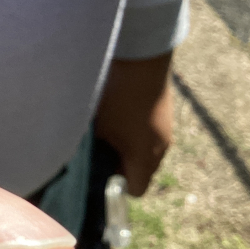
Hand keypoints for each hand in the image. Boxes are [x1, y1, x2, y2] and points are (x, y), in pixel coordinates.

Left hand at [94, 51, 174, 196]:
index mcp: (146, 158)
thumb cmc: (116, 98)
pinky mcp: (165, 114)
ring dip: (128, 147)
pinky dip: (135, 131)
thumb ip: (95, 153)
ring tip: (108, 131)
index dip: (117, 187)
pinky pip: (150, 134)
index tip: (100, 174)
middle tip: (99, 151)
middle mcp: (161, 148)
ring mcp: (166, 130)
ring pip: (145, 152)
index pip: (137, 189)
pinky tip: (119, 115)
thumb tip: (83, 165)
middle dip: (121, 166)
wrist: (142, 59)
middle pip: (142, 171)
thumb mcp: (99, 130)